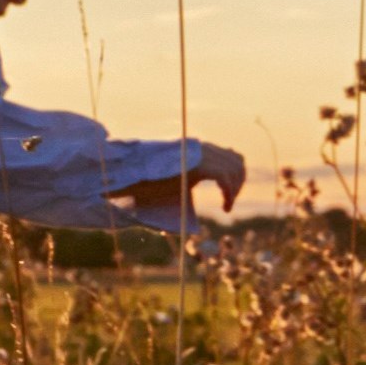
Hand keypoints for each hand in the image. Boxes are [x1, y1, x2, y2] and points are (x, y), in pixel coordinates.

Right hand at [115, 142, 249, 214]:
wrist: (127, 176)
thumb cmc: (144, 185)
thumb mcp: (172, 186)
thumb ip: (187, 188)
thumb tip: (190, 216)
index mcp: (196, 151)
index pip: (230, 155)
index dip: (236, 176)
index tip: (229, 198)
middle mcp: (200, 148)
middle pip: (237, 160)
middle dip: (238, 183)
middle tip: (229, 203)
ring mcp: (199, 154)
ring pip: (234, 167)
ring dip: (235, 188)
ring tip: (227, 205)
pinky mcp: (196, 164)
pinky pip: (224, 176)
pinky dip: (229, 192)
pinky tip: (225, 206)